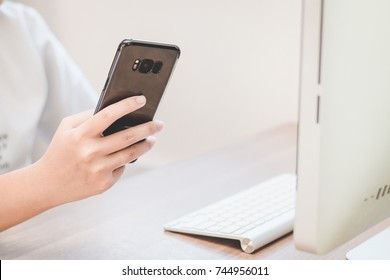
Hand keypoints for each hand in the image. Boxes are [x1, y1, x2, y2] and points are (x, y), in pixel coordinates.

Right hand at [33, 95, 162, 205]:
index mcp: (80, 135)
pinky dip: (125, 161)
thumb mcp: (67, 128)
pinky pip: (121, 168)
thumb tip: (116, 109)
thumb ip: (88, 116)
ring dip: (146, 145)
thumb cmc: (60, 151)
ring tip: (152, 139)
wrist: (48, 184)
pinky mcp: (104, 184)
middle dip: (148, 128)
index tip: (142, 99)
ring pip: (131, 154)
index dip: (127, 105)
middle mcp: (90, 152)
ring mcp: (98, 170)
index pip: (109, 115)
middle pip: (128, 136)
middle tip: (159, 124)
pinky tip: (125, 157)